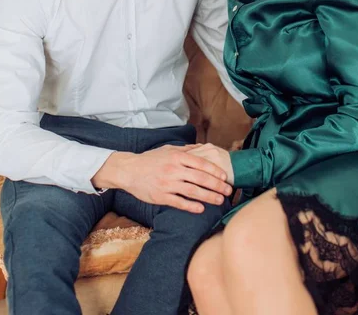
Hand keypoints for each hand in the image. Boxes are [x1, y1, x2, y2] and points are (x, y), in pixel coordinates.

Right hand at [93, 145, 231, 213]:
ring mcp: (167, 183)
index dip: (215, 170)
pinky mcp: (160, 196)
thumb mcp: (167, 149)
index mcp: (177, 156)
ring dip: (208, 197)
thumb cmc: (150, 159)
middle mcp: (174, 169)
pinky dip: (191, 206)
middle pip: (200, 178)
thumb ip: (185, 150)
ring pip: (192, 191)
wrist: (128, 170)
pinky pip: (179, 202)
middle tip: (229, 191)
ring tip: (220, 200)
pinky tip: (201, 209)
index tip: (225, 177)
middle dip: (217, 185)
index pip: (201, 163)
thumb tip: (201, 148)